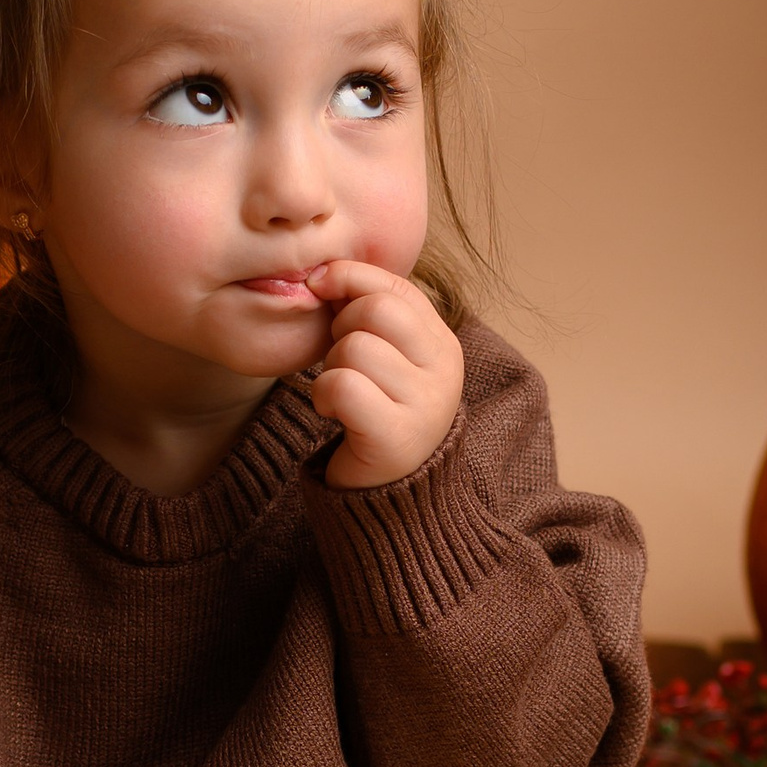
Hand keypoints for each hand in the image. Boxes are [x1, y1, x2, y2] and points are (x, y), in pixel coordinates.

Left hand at [308, 259, 463, 488]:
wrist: (388, 494)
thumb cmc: (375, 412)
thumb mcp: (383, 356)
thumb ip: (366, 311)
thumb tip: (322, 273)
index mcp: (442, 343)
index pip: (395, 285)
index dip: (350, 279)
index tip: (322, 290)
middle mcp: (444, 370)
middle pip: (375, 310)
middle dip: (340, 329)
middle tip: (341, 361)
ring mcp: (425, 404)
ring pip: (354, 348)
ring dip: (330, 369)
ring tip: (342, 394)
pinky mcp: (396, 436)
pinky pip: (343, 386)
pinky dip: (324, 396)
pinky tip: (333, 412)